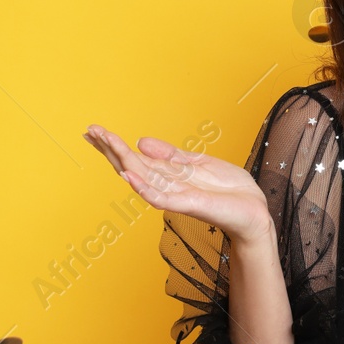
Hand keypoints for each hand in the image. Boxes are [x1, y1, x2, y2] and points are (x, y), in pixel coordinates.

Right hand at [83, 124, 272, 246]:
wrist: (253, 211)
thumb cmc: (230, 191)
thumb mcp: (200, 163)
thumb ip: (172, 155)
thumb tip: (141, 141)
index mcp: (170, 174)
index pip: (135, 157)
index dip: (114, 144)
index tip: (94, 131)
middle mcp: (168, 185)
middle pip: (132, 165)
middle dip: (111, 148)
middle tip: (90, 131)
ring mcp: (176, 195)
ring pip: (142, 178)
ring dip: (122, 161)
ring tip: (105, 144)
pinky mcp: (189, 205)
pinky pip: (161, 197)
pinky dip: (144, 188)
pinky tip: (129, 177)